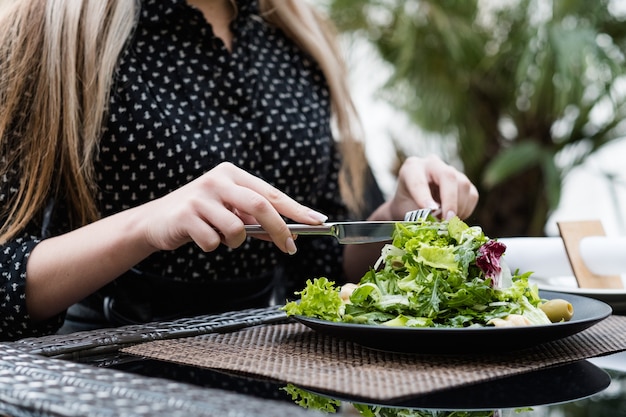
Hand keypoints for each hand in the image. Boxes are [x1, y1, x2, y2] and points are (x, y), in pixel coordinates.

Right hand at [137, 162, 326, 253]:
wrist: (155, 220)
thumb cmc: (200, 215)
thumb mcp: (228, 208)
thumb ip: (254, 216)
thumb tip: (290, 231)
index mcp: (232, 174)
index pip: (272, 193)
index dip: (296, 209)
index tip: (317, 221)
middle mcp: (218, 180)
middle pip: (261, 206)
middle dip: (279, 229)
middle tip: (290, 248)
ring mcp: (201, 197)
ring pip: (237, 230)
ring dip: (235, 242)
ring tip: (220, 237)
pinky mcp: (186, 215)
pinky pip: (213, 242)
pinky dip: (213, 246)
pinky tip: (200, 237)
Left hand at [387, 155, 477, 219]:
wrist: (413, 202)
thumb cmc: (407, 205)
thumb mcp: (405, 210)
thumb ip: (418, 215)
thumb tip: (436, 223)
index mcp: (411, 168)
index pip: (418, 180)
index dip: (424, 196)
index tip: (429, 210)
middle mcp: (432, 164)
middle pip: (448, 176)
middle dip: (450, 200)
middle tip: (448, 220)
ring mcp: (450, 170)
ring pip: (463, 185)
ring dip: (458, 208)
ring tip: (447, 222)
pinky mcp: (464, 181)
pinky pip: (472, 195)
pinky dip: (466, 210)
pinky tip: (455, 217)